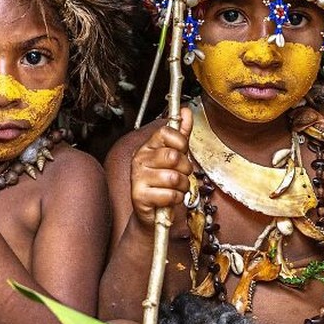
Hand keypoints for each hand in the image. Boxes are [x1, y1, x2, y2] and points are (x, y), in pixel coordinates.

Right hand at [131, 107, 192, 228]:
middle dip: (185, 169)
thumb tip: (185, 111)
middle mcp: (140, 159)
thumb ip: (181, 134)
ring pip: (174, 178)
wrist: (153, 212)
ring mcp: (138, 177)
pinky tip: (169, 198)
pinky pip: (169, 195)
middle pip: (173, 156)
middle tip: (182, 175)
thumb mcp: (175, 156)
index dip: (181, 143)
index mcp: (148, 146)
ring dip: (182, 187)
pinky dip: (176, 199)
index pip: (166, 132)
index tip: (182, 152)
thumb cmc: (164, 183)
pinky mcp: (139, 196)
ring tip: (176, 188)